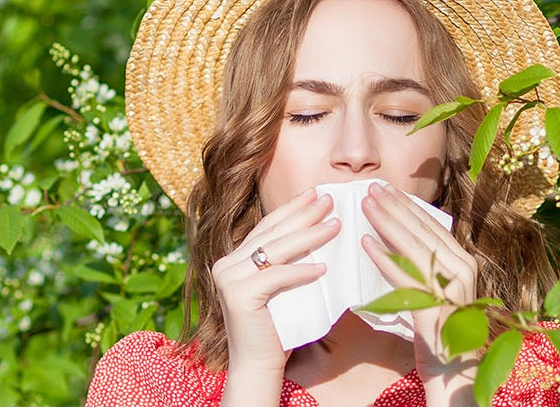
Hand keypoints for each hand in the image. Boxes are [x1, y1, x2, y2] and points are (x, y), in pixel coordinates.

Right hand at [212, 188, 339, 373]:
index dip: (290, 209)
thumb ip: (286, 264)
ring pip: (275, 251)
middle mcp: (225, 265)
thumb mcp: (281, 289)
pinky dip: (302, 272)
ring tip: (334, 225)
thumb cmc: (275, 329)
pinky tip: (323, 268)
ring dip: (308, 236)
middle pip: (271, 233)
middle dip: (303, 214)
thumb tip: (319, 233)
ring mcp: (228, 279)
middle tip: (328, 199)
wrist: (257, 364)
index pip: (266, 228)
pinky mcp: (239, 294)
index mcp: (232, 260)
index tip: (314, 194)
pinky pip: (277, 277)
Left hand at [358, 182, 482, 402]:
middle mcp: (461, 270)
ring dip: (388, 224)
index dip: (406, 206)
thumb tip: (396, 239)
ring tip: (365, 207)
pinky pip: (406, 277)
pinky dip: (385, 259)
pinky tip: (366, 244)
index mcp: (462, 262)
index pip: (430, 226)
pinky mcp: (436, 307)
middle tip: (370, 189)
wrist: (453, 369)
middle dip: (394, 207)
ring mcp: (451, 288)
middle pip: (422, 231)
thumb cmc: (440, 329)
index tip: (385, 189)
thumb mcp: (435, 289)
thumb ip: (424, 265)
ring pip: (415, 248)